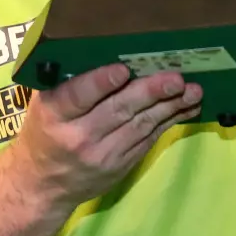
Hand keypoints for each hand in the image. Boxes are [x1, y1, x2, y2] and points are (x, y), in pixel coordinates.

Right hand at [11, 63, 201, 210]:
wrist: (44, 184)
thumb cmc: (45, 131)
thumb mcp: (44, 107)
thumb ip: (69, 84)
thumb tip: (109, 51)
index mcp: (54, 115)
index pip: (78, 97)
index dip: (100, 83)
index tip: (122, 69)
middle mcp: (78, 136)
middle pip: (118, 110)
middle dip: (150, 92)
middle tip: (175, 77)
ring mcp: (103, 154)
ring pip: (140, 125)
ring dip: (170, 106)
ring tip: (192, 90)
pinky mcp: (121, 165)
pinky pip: (149, 139)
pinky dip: (170, 121)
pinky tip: (187, 106)